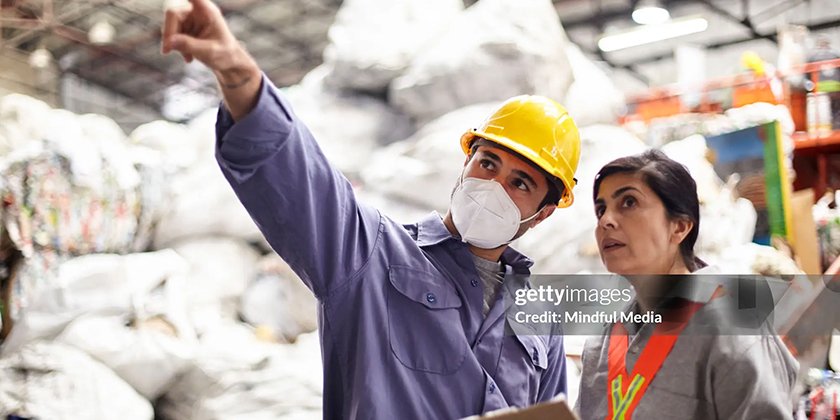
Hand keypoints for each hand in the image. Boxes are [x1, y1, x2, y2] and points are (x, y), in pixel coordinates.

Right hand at [161, 0, 260, 118]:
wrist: (229, 63)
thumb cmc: (225, 54)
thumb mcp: (209, 51)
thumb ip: (189, 45)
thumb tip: (169, 41)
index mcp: (207, 11)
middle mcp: (197, 11)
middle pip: (173, 13)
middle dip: (169, 32)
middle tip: (166, 50)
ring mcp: (190, 18)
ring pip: (170, 24)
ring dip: (173, 42)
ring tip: (187, 57)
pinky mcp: (186, 26)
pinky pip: (172, 33)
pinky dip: (176, 46)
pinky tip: (188, 57)